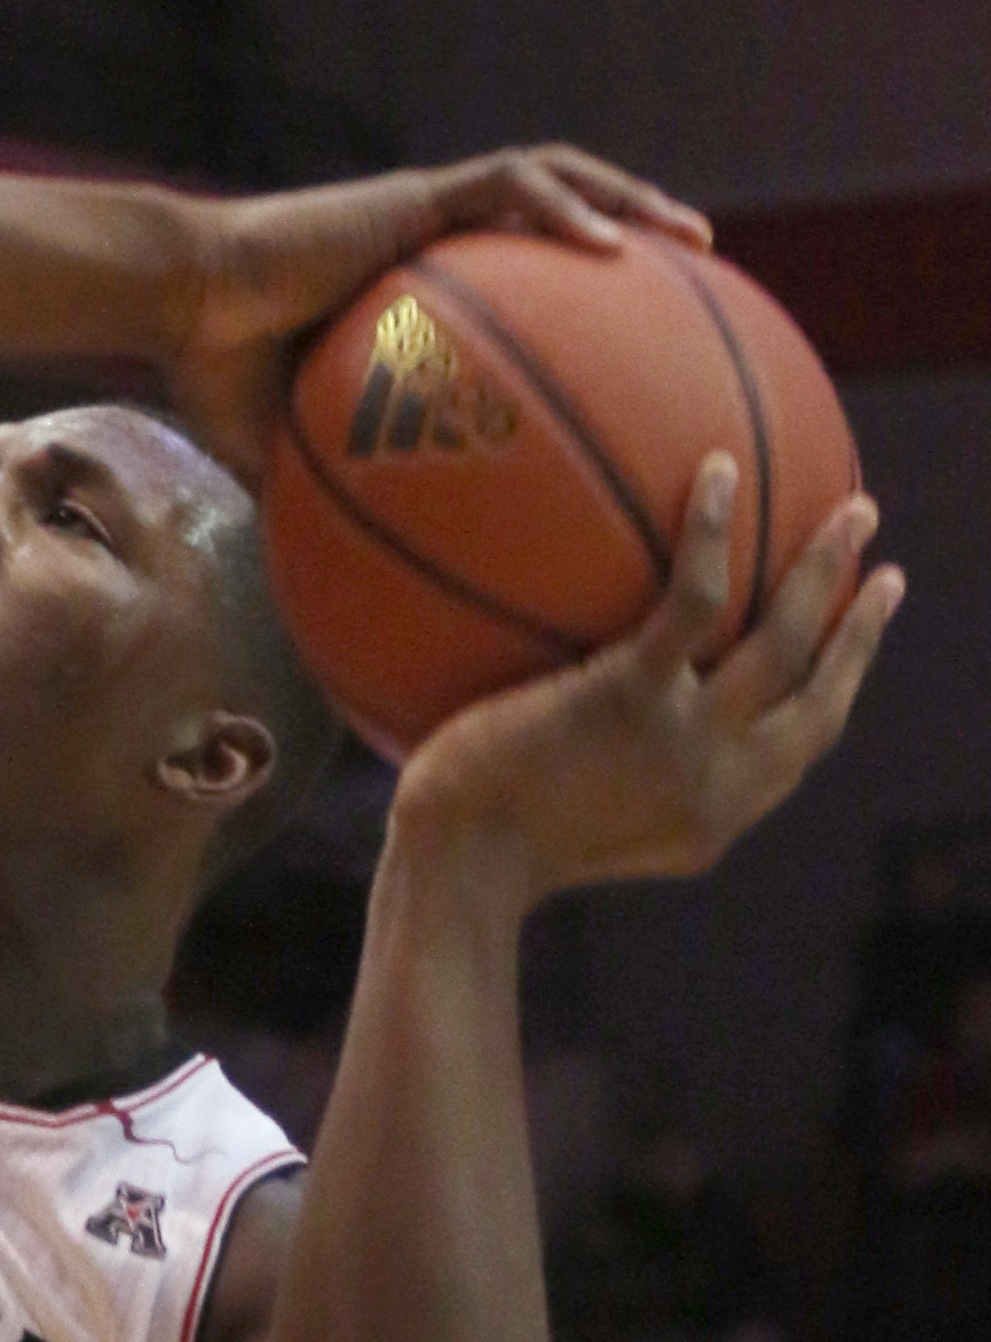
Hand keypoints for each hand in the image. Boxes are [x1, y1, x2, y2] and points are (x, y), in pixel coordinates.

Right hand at [167, 145, 710, 485]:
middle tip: (706, 277)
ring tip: (690, 237)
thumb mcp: (278, 454)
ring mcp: (431, 212)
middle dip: (642, 237)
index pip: (521, 282)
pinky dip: (567, 209)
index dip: (585, 304)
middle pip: (563, 221)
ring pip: (558, 182)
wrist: (178, 301)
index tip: (642, 347)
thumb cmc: (214, 372)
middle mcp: (438, 244)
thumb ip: (320, 499)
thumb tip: (329, 590)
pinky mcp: (416, 194)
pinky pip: (511, 185)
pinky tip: (615, 243)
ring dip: (631, 202)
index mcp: (417, 293)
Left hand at [387, 454, 900, 916]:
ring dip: (829, 570)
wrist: (453, 870)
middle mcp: (719, 783)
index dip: (834, 696)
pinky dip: (712, 529)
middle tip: (887, 575)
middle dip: (862, 635)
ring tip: (856, 510)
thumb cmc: (473, 851)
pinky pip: (695, 596)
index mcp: (710, 819)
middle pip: (823, 699)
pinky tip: (716, 472)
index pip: (795, 752)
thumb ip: (603, 789)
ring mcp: (684, 738)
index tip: (849, 655)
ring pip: (787, 639)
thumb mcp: (562, 834)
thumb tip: (582, 735)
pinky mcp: (633, 695)